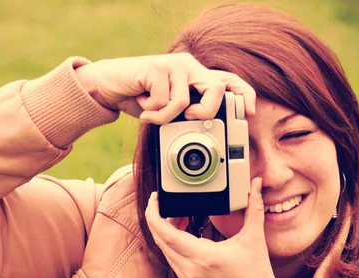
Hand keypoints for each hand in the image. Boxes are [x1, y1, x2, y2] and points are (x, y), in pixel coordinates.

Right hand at [74, 53, 255, 124]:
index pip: (228, 81)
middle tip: (187, 119)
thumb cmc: (140, 98)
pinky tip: (142, 103)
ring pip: (184, 102)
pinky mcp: (157, 67)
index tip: (250, 112)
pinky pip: (164, 102)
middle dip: (205, 112)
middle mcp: (189, 67)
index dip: (244, 95)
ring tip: (151, 114)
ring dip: (164, 117)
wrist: (108, 86)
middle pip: (215, 89)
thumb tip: (205, 133)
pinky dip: (152, 112)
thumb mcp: (167, 110)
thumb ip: (185, 114)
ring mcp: (174, 65)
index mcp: (195, 76)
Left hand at [145, 178, 291, 277]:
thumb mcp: (255, 236)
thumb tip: (257, 183)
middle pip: (160, 240)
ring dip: (166, 232)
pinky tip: (185, 234)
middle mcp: (190, 269)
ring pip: (165, 250)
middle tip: (167, 203)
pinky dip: (173, 245)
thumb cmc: (257, 273)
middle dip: (159, 219)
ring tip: (180, 216)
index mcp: (204, 257)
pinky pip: (172, 260)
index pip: (166, 234)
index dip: (155, 215)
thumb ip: (254, 206)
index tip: (156, 200)